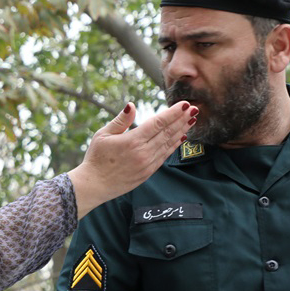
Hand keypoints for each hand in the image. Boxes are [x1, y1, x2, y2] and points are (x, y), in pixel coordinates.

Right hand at [68, 101, 197, 217]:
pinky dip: (174, 145)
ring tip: (191, 121)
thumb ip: (121, 120)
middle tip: (195, 109)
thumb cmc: (96, 158)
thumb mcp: (103, 135)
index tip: (185, 104)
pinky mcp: (148, 172)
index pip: (158, 123)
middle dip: (182, 119)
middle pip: (168, 132)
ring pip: (169, 144)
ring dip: (182, 131)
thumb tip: (132, 105)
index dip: (173, 113)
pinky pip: (165, 156)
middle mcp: (143, 152)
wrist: (94, 185)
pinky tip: (181, 137)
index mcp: (132, 140)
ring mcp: (147, 163)